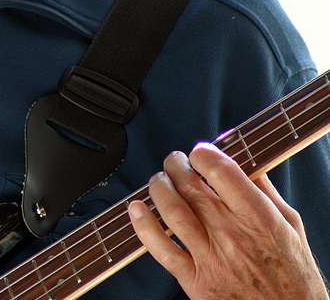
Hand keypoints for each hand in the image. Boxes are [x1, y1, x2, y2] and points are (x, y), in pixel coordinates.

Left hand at [128, 142, 328, 299]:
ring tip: (160, 180)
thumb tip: (244, 162)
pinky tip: (137, 209)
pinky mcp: (195, 280)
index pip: (222, 172)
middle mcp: (233, 236)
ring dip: (159, 188)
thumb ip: (265, 192)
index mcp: (260, 219)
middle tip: (175, 162)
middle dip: (177, 165)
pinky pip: (161, 249)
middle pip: (191, 186)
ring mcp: (211, 258)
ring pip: (172, 210)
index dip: (204, 154)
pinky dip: (143, 225)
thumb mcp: (290, 226)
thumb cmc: (292, 276)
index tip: (200, 151)